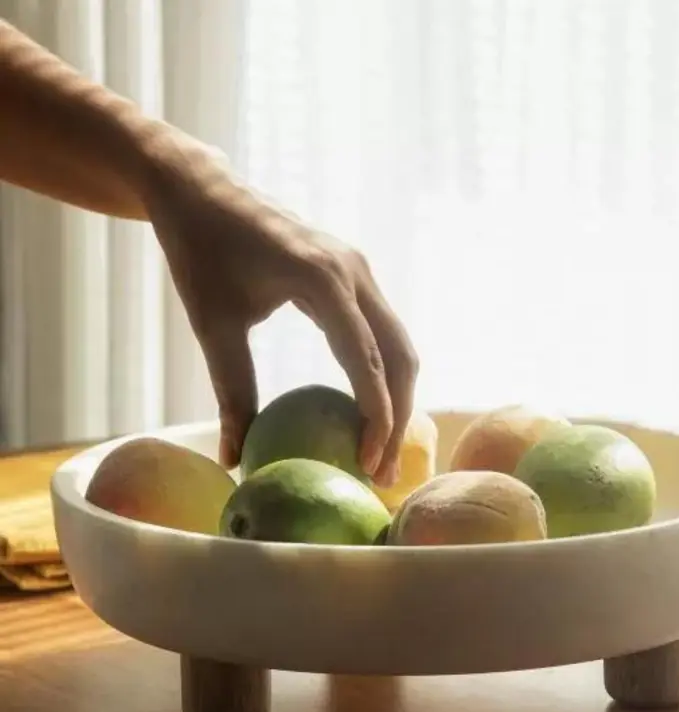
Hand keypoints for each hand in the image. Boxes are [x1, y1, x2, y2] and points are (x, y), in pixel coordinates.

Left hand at [139, 137, 418, 486]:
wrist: (203, 191)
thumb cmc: (201, 252)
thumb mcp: (213, 325)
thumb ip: (231, 391)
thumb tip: (233, 460)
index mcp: (322, 277)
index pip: (365, 357)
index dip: (375, 415)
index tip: (367, 464)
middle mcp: (354, 271)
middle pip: (398, 355)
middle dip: (398, 416)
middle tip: (382, 473)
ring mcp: (359, 270)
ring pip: (398, 345)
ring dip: (397, 398)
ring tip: (381, 452)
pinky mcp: (353, 275)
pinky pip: (382, 332)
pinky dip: (384, 375)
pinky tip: (369, 410)